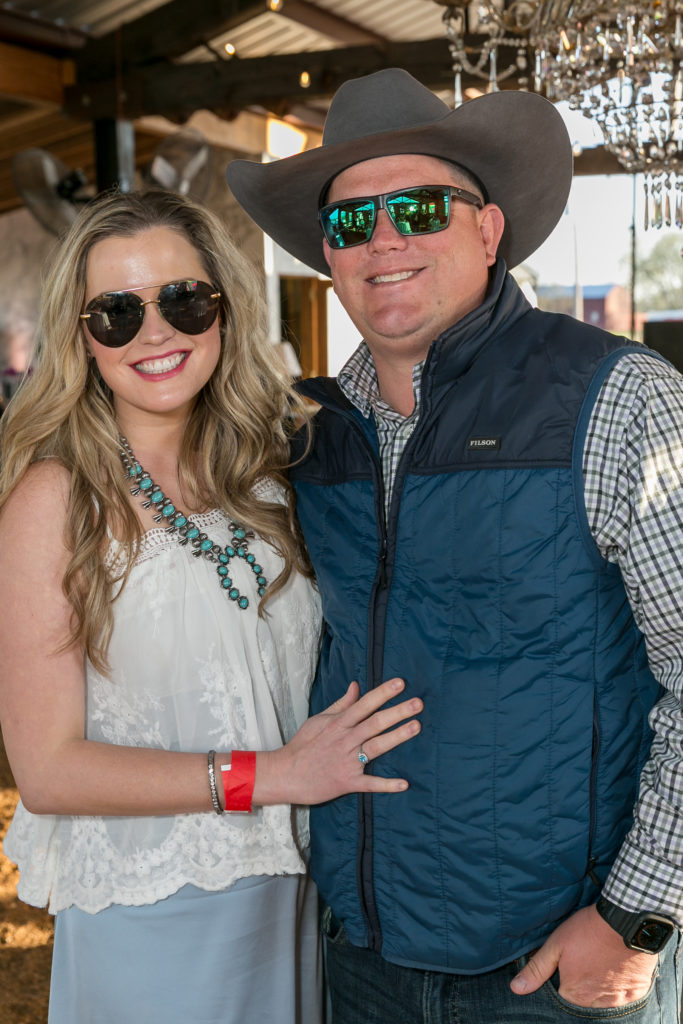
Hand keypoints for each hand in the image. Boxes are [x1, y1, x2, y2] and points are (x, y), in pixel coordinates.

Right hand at [256, 678, 421, 805]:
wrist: (285, 775)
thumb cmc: (302, 746)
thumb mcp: (318, 719)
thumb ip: (341, 704)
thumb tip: (356, 685)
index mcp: (338, 723)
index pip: (364, 704)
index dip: (383, 693)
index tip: (401, 683)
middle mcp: (345, 739)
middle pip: (375, 723)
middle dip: (397, 712)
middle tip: (418, 703)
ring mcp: (347, 761)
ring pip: (376, 746)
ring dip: (397, 737)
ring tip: (416, 726)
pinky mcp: (347, 782)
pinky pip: (369, 784)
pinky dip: (386, 785)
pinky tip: (404, 784)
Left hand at [510, 904, 656, 1007]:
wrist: (625, 921)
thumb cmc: (587, 931)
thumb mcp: (556, 945)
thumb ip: (537, 968)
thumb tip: (516, 988)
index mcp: (574, 994)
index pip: (563, 993)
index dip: (564, 975)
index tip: (570, 960)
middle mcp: (595, 1002)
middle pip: (584, 997)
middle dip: (582, 982)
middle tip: (587, 958)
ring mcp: (618, 999)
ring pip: (604, 998)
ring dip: (601, 984)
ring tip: (600, 960)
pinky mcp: (636, 991)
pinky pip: (625, 994)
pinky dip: (620, 984)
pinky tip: (616, 966)